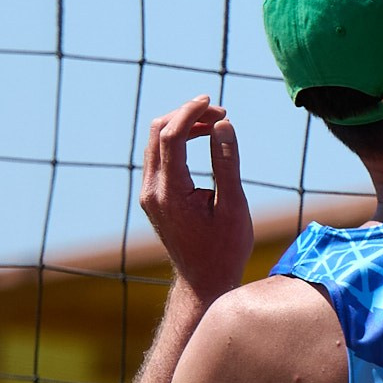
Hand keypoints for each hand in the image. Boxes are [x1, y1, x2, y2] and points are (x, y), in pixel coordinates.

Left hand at [139, 96, 252, 299]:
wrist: (204, 280)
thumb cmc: (224, 247)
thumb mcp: (233, 205)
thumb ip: (226, 163)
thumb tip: (224, 125)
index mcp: (170, 192)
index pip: (171, 137)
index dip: (190, 113)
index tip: (212, 102)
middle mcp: (152, 190)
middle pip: (157, 132)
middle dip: (187, 115)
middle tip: (221, 114)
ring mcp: (149, 193)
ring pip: (156, 142)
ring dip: (183, 126)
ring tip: (216, 124)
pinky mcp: (154, 195)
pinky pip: (159, 155)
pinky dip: (179, 141)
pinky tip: (203, 140)